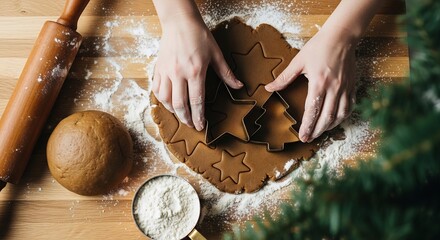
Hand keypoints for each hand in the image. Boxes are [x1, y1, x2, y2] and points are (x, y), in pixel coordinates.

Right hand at [152, 14, 242, 130]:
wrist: (179, 22)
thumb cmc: (199, 36)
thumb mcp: (216, 54)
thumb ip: (226, 73)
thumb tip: (239, 86)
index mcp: (195, 71)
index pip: (196, 100)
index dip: (199, 116)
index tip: (201, 126)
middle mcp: (178, 74)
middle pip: (180, 104)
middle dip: (186, 119)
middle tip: (192, 125)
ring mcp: (166, 72)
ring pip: (166, 99)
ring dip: (173, 111)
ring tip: (181, 115)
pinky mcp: (158, 68)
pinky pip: (157, 90)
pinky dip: (162, 100)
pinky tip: (168, 103)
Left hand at [265, 28, 356, 142]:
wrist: (341, 36)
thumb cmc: (319, 47)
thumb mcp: (299, 61)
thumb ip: (284, 77)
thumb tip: (269, 88)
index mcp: (319, 83)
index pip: (313, 111)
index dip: (307, 126)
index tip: (302, 136)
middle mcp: (334, 88)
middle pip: (327, 117)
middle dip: (317, 131)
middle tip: (309, 139)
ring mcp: (345, 88)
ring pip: (340, 115)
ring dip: (330, 126)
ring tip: (320, 132)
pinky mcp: (352, 86)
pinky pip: (350, 107)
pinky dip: (342, 117)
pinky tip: (335, 120)